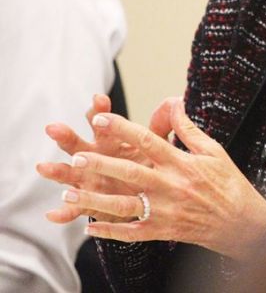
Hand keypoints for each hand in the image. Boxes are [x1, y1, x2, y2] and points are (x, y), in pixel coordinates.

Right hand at [37, 93, 155, 222]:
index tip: (99, 99)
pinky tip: (53, 214)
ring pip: (70, 174)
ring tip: (43, 167)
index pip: (102, 122)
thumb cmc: (147, 163)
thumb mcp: (156, 144)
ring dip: (57, 171)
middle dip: (66, 136)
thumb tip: (174, 101)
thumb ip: (162, 125)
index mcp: (110, 141)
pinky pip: (75, 209)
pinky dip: (64, 212)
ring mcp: (88, 180)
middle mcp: (94, 158)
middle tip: (54, 128)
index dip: (100, 110)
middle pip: (78, 144)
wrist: (145, 194)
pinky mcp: (89, 202)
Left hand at [60, 99, 265, 259]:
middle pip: (131, 172)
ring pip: (125, 205)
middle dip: (103, 164)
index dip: (123, 128)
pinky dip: (110, 231)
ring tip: (70, 192)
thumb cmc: (228, 181)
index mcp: (182, 163)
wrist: (242, 222)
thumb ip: (188, 129)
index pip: (148, 141)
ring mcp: (166, 210)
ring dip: (96, 199)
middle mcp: (171, 186)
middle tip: (78, 156)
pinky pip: (132, 232)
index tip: (101, 118)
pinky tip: (90, 226)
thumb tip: (174, 101)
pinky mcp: (163, 230)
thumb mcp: (212, 150)